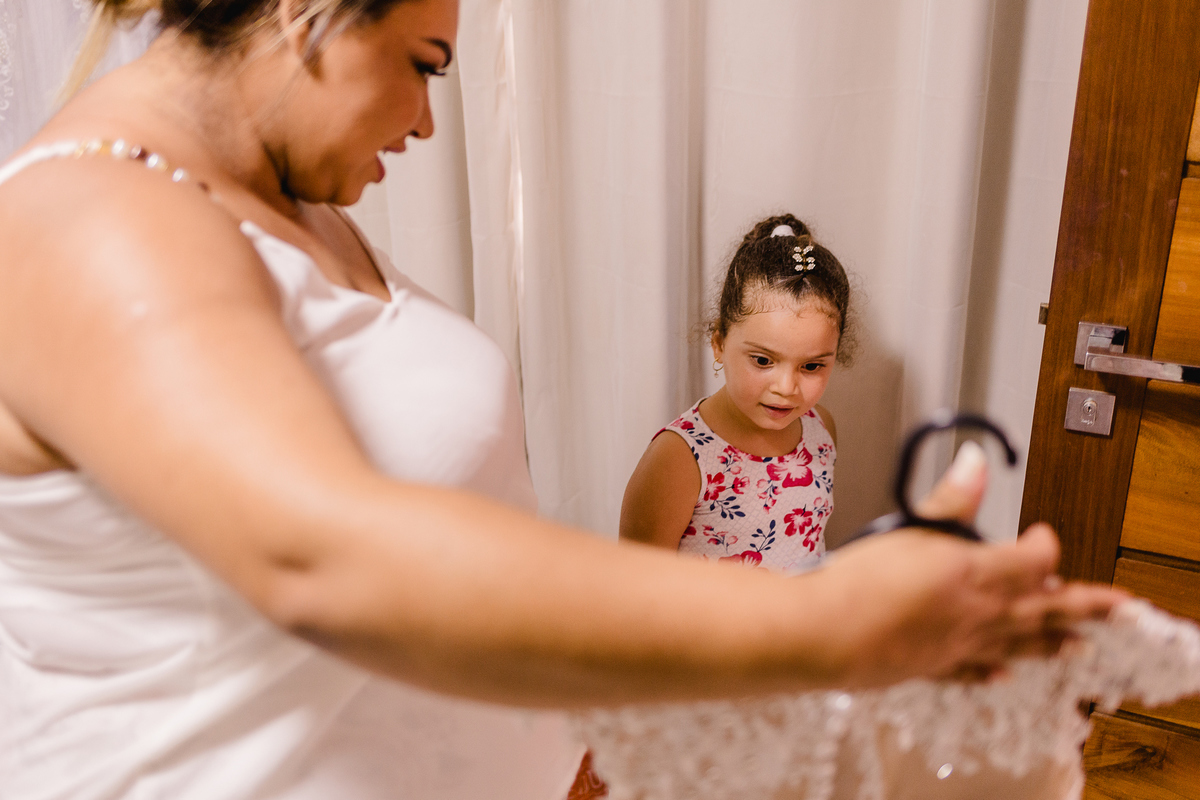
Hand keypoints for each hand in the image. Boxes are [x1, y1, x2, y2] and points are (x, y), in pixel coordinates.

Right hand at [823, 443, 1124, 685]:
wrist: (823, 634)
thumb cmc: (859, 584)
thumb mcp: (908, 528)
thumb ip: (950, 498)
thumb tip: (976, 461)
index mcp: (975, 575)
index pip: (1035, 560)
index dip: (1045, 544)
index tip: (1042, 534)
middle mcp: (977, 614)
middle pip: (1044, 609)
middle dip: (1084, 606)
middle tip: (1116, 607)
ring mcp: (958, 645)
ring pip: (1018, 643)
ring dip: (1052, 642)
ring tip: (1078, 646)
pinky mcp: (933, 667)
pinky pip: (975, 669)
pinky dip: (995, 668)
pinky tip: (1005, 672)